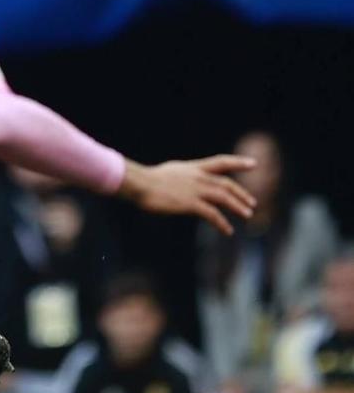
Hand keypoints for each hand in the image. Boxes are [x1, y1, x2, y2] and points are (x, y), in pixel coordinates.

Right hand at [121, 155, 254, 235]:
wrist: (139, 183)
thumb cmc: (147, 179)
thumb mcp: (170, 172)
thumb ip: (183, 176)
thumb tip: (187, 180)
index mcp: (193, 168)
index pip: (220, 162)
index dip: (238, 162)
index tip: (254, 164)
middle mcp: (197, 177)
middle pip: (226, 184)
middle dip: (241, 193)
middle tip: (252, 203)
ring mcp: (195, 190)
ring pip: (224, 198)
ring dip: (238, 207)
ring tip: (247, 215)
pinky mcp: (190, 203)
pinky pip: (212, 214)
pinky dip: (222, 223)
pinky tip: (227, 230)